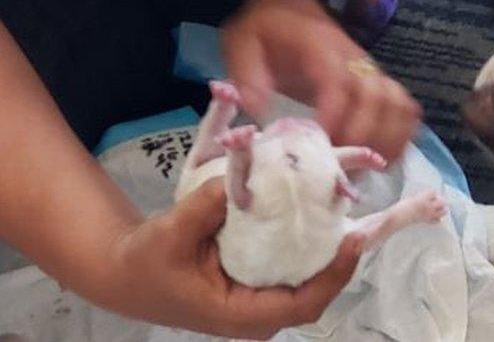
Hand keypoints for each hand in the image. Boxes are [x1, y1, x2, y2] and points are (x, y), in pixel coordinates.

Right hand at [104, 179, 362, 338]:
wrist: (125, 273)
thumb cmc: (146, 262)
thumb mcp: (169, 234)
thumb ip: (204, 208)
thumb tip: (239, 179)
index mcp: (241, 315)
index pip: (304, 302)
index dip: (335, 273)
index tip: (354, 238)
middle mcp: (259, 312)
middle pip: (317, 289)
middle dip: (343, 255)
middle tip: (368, 216)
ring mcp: (261, 299)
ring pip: (311, 276)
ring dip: (333, 246)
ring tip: (355, 207)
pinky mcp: (260, 281)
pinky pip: (296, 264)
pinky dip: (312, 241)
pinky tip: (325, 210)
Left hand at [222, 0, 420, 159]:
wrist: (297, 1)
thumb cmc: (269, 27)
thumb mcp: (243, 41)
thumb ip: (247, 75)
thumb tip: (258, 111)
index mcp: (319, 49)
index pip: (339, 82)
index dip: (336, 115)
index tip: (322, 143)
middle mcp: (355, 60)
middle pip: (376, 98)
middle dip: (363, 136)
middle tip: (341, 166)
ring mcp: (371, 71)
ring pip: (397, 103)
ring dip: (388, 138)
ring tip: (367, 168)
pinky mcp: (380, 82)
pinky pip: (405, 107)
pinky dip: (403, 132)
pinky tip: (388, 156)